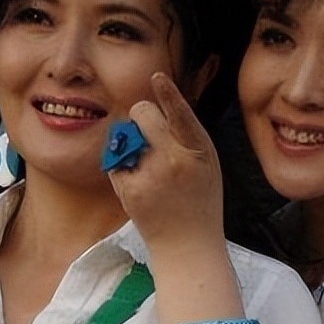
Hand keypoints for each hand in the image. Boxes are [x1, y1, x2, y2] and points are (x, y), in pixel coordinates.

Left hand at [107, 72, 224, 251]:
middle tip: (151, 138)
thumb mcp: (207, 163)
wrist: (187, 245)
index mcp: (199, 150)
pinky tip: (140, 184)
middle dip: (142, 116)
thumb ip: (186, 135)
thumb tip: (160, 106)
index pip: (182, 114)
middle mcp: (174, 160)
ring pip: (126, 134)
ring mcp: (150, 175)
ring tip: (151, 170)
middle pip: (142, 112)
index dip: (169, 94)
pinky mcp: (129, 189)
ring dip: (133, 143)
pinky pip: (115, 160)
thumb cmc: (199, 200)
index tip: (157, 78)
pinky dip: (123, 166)